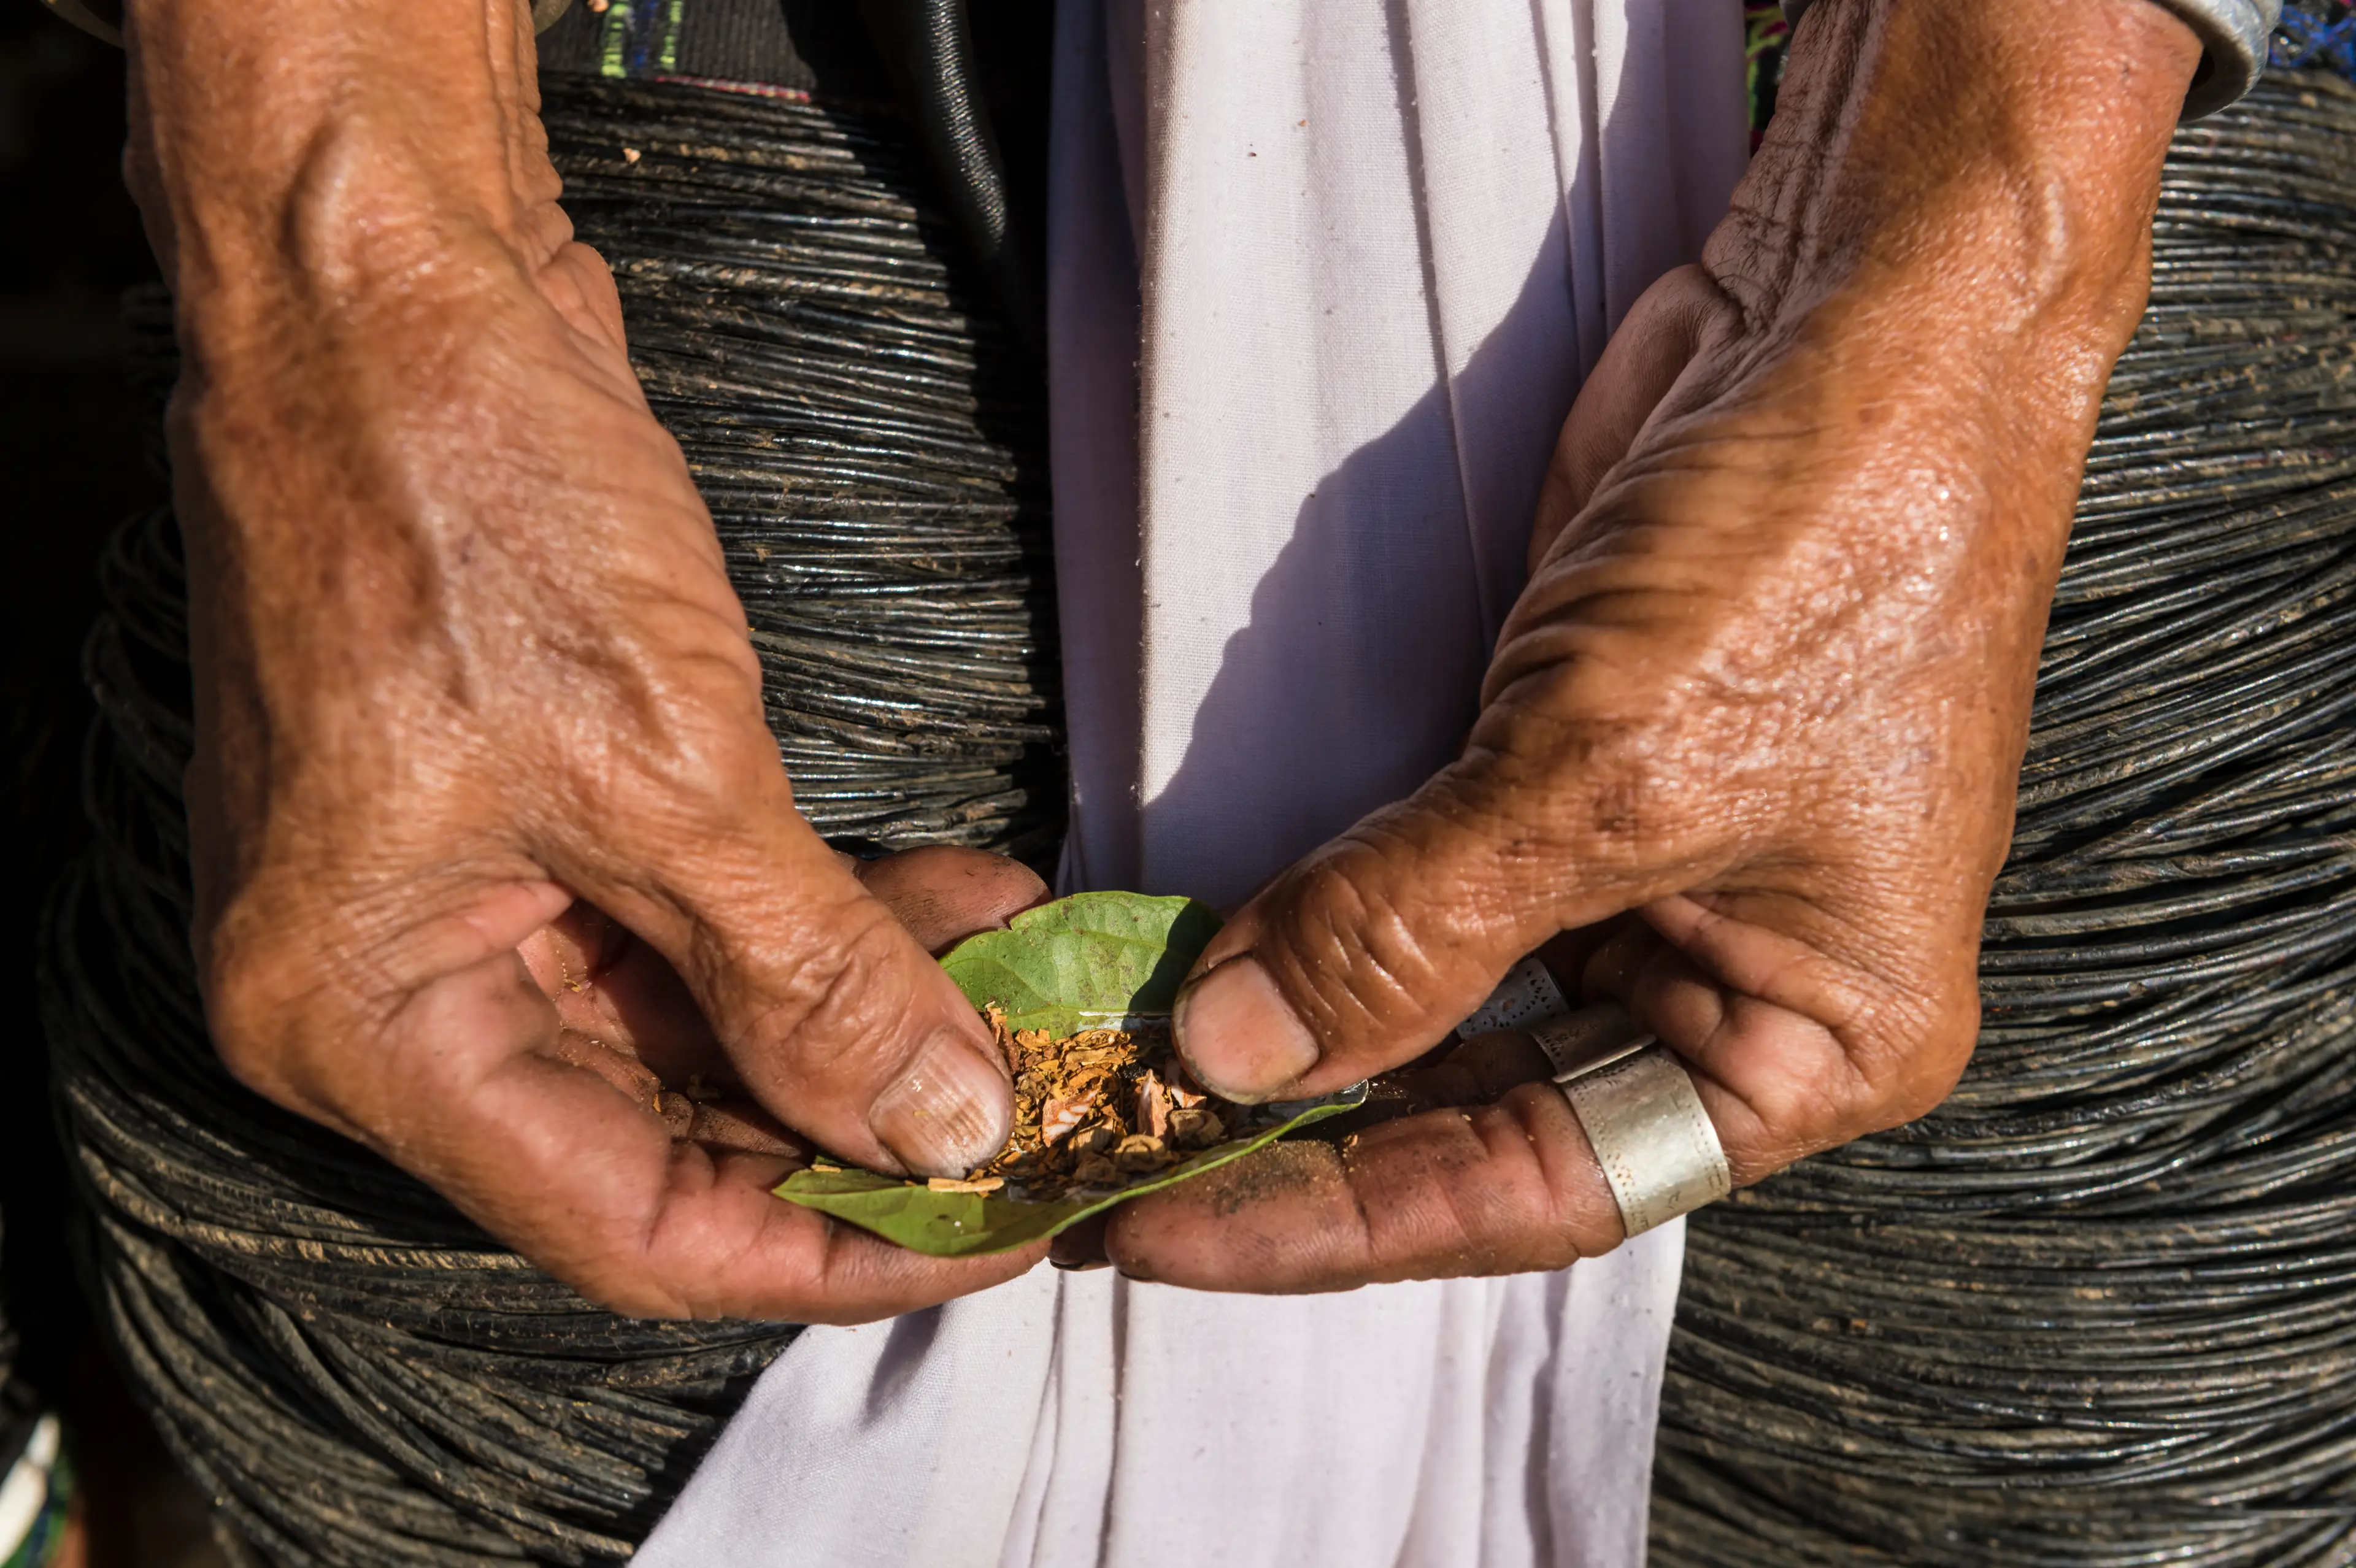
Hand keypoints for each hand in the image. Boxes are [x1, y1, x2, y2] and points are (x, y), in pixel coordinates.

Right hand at [127, 0, 1037, 1318]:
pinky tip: (958, 897)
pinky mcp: (541, 808)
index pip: (625, 1222)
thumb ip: (804, 974)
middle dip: (862, 1119)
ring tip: (1024, 980)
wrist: (397, 285)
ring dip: (868, 1011)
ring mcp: (472, 893)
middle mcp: (401, 984)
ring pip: (704, 1025)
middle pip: (668, 1132)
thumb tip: (939, 1128)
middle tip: (1039, 1101)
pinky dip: (827, 919)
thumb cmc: (465, 502)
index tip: (995, 1222)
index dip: (824, 1242)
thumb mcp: (660, 770)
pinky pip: (702, 918)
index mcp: (365, 1021)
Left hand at [1105, 0, 2201, 1289]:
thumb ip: (1415, 925)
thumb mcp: (1611, 766)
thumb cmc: (1820, 546)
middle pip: (1483, 1117)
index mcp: (1815, 1045)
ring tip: (1131, 1074)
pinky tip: (1205, 955)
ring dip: (1294, 1034)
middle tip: (1117, 1158)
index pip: (1543, 1187)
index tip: (1172, 1229)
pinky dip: (1316, 921)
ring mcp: (1645, 883)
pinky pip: (1422, 894)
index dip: (1347, 1219)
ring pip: (1441, 1014)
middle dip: (1303, 1133)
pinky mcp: (1565, 783)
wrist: (1857, 313)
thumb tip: (1236, 1047)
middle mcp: (1731, 988)